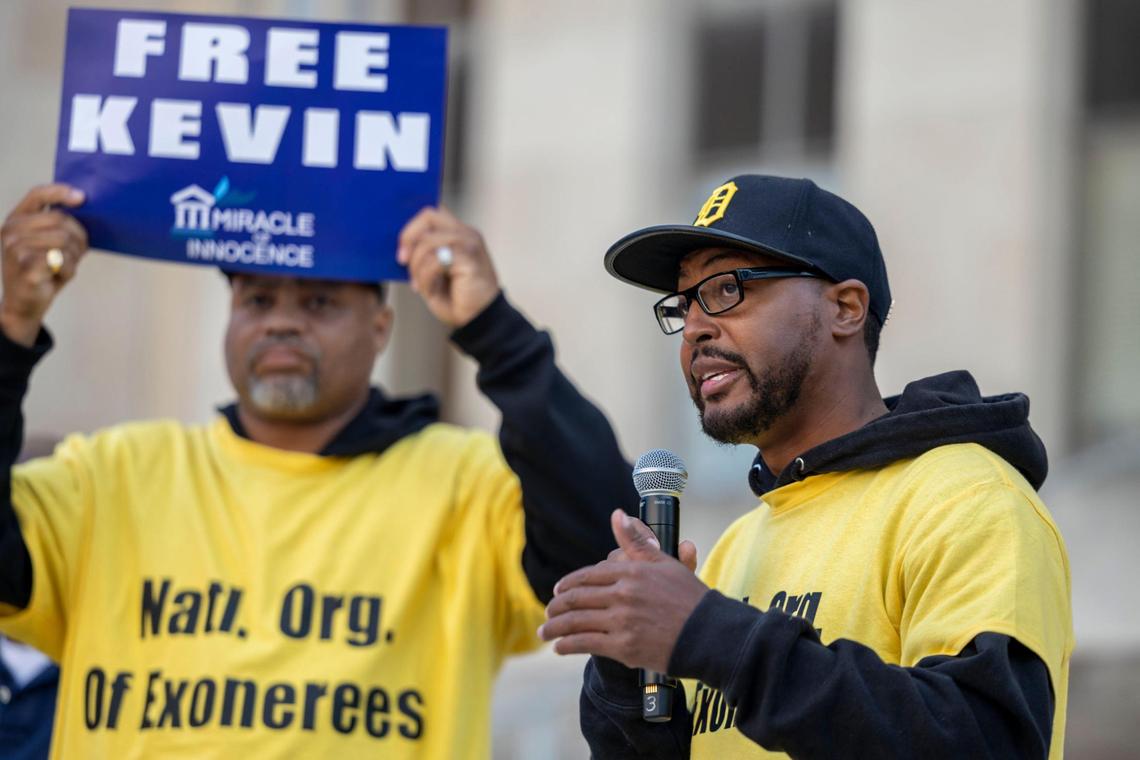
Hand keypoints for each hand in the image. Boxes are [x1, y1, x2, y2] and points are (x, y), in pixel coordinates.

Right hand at [0, 184, 87, 345]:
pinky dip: (69, 270)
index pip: (38, 194)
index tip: (82, 198)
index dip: (61, 192)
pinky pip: (62, 259)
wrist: (24, 304)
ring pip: (64, 239)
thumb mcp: (48, 244)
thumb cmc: (41, 271)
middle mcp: (11, 230)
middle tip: (78, 253)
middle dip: (78, 237)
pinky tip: (58, 276)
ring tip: (65, 266)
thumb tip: (83, 206)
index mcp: (16, 220)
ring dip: (74, 256)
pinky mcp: (25, 265)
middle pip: (60, 219)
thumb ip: (58, 226)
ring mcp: (14, 247)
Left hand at [396, 206, 499, 327]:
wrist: (479, 321)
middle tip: (402, 261)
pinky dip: (426, 278)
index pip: (430, 214)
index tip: (401, 251)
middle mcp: (467, 233)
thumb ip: (424, 253)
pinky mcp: (470, 258)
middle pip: (428, 216)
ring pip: (428, 242)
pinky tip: (429, 291)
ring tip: (419, 286)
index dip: (411, 228)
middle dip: (409, 238)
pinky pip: (435, 260)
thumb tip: (401, 246)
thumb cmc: (457, 299)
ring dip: (416, 267)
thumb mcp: (434, 271)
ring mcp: (470, 243)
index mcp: (459, 233)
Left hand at [539, 509, 706, 672]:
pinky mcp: (623, 647)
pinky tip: (559, 648)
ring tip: (544, 633)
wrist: (709, 634)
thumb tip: (617, 515)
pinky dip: (567, 645)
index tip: (558, 590)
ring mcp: (621, 621)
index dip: (568, 584)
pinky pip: (585, 643)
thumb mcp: (664, 562)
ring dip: (555, 627)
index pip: (587, 575)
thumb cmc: (690, 598)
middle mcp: (622, 594)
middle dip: (557, 607)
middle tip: (548, 612)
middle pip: (577, 598)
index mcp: (630, 571)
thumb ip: (637, 541)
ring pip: (576, 621)